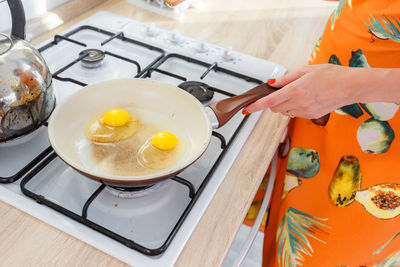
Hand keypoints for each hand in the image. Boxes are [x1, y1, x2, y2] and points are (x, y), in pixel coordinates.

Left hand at [243, 64, 360, 118]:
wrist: (351, 86)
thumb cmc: (331, 75)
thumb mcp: (306, 70)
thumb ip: (286, 79)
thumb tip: (271, 83)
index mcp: (296, 90)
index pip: (270, 101)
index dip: (256, 107)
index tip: (247, 110)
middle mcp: (299, 103)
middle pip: (275, 108)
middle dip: (273, 102)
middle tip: (281, 92)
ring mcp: (306, 111)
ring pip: (285, 112)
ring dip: (285, 105)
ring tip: (299, 93)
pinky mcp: (312, 116)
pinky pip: (296, 114)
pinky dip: (295, 107)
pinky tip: (307, 98)